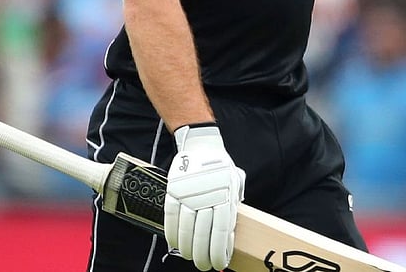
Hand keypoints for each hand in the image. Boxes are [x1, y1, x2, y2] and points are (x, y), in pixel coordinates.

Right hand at [164, 124, 245, 269]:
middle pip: (203, 234)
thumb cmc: (221, 167)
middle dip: (202, 255)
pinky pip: (171, 216)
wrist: (202, 144)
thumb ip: (232, 207)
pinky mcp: (174, 190)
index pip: (221, 232)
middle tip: (203, 265)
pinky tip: (174, 243)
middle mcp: (207, 197)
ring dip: (186, 247)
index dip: (219, 251)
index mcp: (225, 196)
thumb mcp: (234, 184)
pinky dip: (172, 232)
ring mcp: (189, 194)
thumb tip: (229, 236)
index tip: (219, 263)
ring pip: (186, 228)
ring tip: (188, 257)